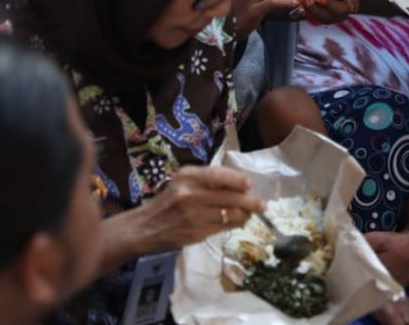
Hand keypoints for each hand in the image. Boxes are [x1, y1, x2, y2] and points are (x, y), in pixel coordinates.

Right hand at [134, 166, 264, 253]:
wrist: (145, 227)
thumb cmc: (169, 200)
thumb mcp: (184, 181)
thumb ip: (208, 179)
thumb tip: (241, 183)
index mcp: (187, 176)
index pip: (218, 175)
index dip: (237, 180)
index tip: (249, 184)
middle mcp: (189, 194)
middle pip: (229, 197)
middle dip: (250, 201)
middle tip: (263, 204)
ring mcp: (193, 215)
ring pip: (230, 214)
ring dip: (245, 215)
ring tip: (251, 213)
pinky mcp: (196, 233)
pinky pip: (223, 228)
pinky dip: (235, 224)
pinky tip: (239, 221)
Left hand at [305, 0, 381, 23]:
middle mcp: (351, 5)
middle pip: (345, 8)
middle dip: (332, 4)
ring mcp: (339, 14)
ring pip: (330, 15)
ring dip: (318, 9)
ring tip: (307, 1)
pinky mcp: (327, 19)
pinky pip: (319, 18)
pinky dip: (310, 12)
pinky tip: (301, 6)